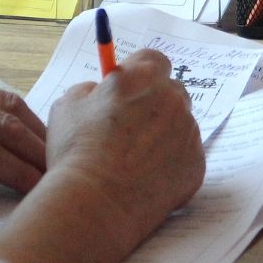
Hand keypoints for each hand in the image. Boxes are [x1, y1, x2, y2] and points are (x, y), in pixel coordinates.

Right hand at [46, 47, 204, 247]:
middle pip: (172, 91)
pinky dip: (170, 163)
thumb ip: (88, 90)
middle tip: (129, 124)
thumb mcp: (66, 105)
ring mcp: (188, 134)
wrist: (96, 202)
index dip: (139, 73)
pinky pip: (185, 156)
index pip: (153, 59)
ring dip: (163, 134)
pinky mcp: (196, 166)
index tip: (126, 88)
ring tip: (132, 158)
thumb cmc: (77, 150)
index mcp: (142, 77)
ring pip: (180, 125)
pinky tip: (144, 177)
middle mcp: (173, 100)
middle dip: (155, 102)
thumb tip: (98, 92)